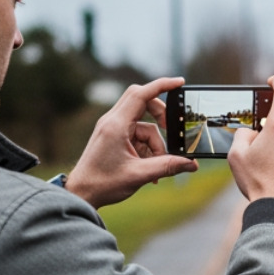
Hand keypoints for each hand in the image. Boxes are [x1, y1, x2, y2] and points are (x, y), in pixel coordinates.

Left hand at [66, 78, 197, 208]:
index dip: (162, 85)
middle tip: (173, 133)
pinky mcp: (114, 136)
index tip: (180, 82)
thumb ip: (168, 167)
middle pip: (144, 103)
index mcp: (116, 125)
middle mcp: (113, 121)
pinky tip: (147, 169)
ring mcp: (113, 128)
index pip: (141, 94)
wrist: (81, 193)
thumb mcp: (140, 175)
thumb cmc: (103, 183)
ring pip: (144, 125)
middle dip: (162, 117)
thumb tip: (192, 164)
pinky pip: (138, 135)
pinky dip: (147, 150)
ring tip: (154, 168)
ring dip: (155, 145)